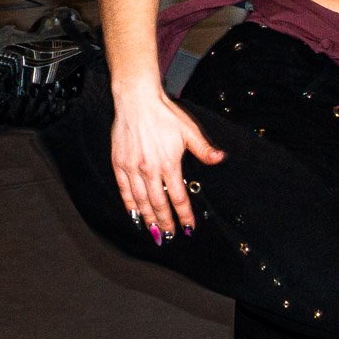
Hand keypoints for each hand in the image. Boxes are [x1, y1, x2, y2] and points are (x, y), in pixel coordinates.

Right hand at [110, 84, 224, 241]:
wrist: (136, 100)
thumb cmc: (164, 114)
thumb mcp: (189, 130)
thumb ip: (204, 149)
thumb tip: (220, 158)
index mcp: (169, 164)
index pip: (178, 197)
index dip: (184, 215)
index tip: (188, 227)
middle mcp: (149, 169)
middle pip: (158, 204)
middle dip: (165, 223)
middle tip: (170, 237)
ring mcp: (132, 167)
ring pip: (140, 200)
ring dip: (148, 219)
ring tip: (154, 232)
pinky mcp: (119, 163)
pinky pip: (124, 189)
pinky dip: (129, 205)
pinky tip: (134, 215)